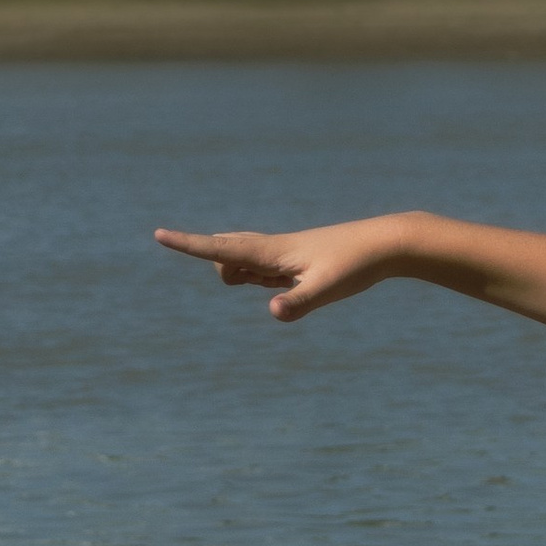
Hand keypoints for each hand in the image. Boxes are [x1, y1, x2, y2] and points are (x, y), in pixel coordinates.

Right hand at [154, 216, 406, 318]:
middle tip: (225, 264)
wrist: (386, 244)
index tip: (159, 234)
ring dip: (246, 274)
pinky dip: (262, 277)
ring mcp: (284, 254)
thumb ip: (298, 302)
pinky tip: (288, 283)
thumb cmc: (356, 264)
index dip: (188, 245)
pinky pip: (264, 268)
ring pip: (245, 260)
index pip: (221, 249)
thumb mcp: (327, 289)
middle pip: (226, 252)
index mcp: (273, 252)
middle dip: (218, 263)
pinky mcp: (297, 260)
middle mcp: (274, 248)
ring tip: (291, 284)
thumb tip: (272, 311)